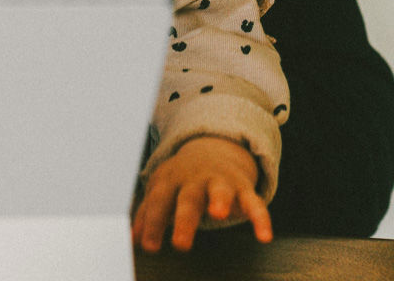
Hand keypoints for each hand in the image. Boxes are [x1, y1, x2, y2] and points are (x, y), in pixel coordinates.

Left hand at [132, 136, 271, 251]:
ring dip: (219, 201)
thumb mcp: (161, 189)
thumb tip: (130, 238)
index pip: (159, 201)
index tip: (147, 245)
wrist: (213, 148)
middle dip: (184, 221)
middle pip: (188, 199)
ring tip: (219, 215)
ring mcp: (220, 182)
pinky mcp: (244, 189)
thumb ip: (146, 213)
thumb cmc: (182, 177)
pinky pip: (254, 203)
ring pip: (220, 191)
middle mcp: (195, 179)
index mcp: (171, 180)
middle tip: (180, 244)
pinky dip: (260, 218)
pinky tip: (264, 235)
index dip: (152, 223)